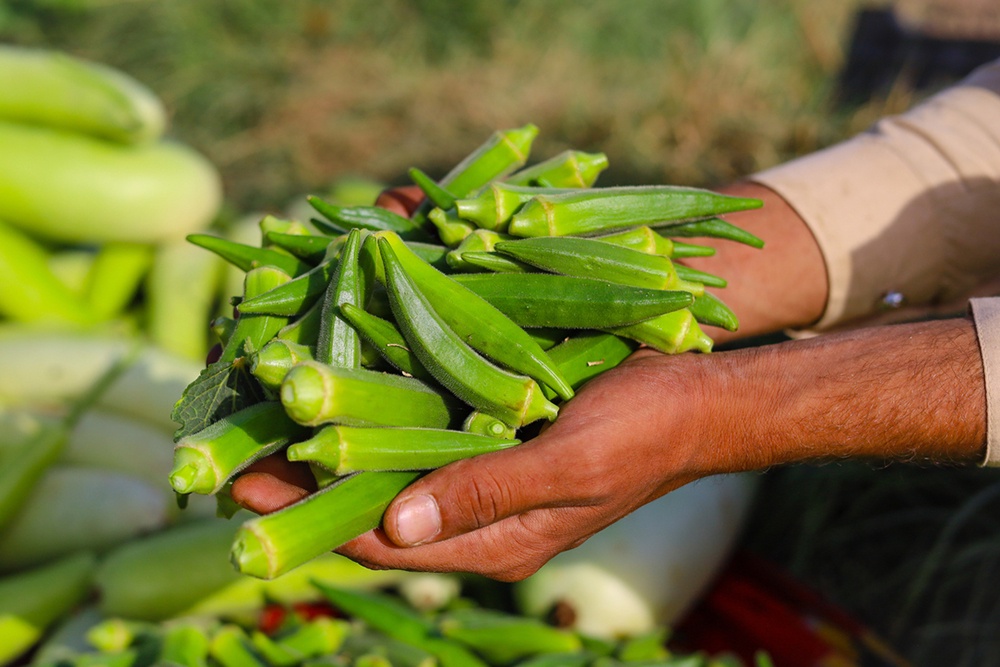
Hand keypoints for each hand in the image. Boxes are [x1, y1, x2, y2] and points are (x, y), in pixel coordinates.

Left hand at [231, 317, 985, 578]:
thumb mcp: (572, 464)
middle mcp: (475, 515)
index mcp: (492, 540)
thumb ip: (486, 494)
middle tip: (231, 437)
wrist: (704, 396)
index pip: (376, 538)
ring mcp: (482, 474)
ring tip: (269, 403)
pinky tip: (340, 376)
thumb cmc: (647, 430)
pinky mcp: (492, 435)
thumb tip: (392, 525)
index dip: (303, 513)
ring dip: (329, 441)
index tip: (236, 481)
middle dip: (299, 478)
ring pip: (385, 468)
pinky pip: (416, 432)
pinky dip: (372, 409)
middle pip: (367, 505)